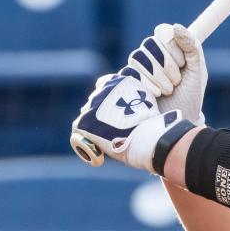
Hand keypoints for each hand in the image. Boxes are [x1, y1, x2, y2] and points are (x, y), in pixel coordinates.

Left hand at [71, 70, 185, 171]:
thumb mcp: (144, 100)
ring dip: (94, 124)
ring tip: (106, 138)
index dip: (107, 97)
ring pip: (87, 116)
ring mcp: (90, 106)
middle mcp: (101, 90)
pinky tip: (98, 149)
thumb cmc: (150, 121)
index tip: (112, 107)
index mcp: (116, 82)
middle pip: (94, 100)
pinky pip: (79, 131)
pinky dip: (87, 139)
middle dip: (100, 112)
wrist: (145, 135)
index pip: (104, 84)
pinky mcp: (83, 122)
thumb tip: (130, 103)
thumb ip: (132, 97)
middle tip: (111, 126)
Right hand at [127, 23, 207, 124]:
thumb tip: (176, 26)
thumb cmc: (190, 95)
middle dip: (166, 65)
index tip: (184, 63)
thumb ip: (191, 47)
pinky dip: (145, 84)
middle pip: (148, 44)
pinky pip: (128, 72)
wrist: (178, 120)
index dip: (171, 47)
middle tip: (177, 81)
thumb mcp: (197, 70)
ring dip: (157, 75)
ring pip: (137, 57)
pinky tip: (155, 94)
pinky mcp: (126, 82)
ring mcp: (137, 68)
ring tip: (168, 90)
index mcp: (169, 48)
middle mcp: (151, 55)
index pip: (161, 32)